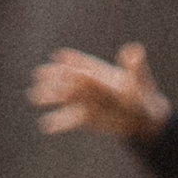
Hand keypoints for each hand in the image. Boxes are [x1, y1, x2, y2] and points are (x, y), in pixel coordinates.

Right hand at [29, 42, 169, 140]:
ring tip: (34, 96)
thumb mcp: (140, 81)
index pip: (85, 66)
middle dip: (55, 78)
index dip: (73, 62)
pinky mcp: (86, 118)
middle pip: (70, 81)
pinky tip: (46, 126)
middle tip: (39, 75)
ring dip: (50, 97)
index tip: (60, 57)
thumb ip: (136, 68)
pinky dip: (59, 123)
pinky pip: (70, 120)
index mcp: (100, 73)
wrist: (143, 117)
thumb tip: (136, 51)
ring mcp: (86, 102)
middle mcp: (89, 86)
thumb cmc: (142, 94)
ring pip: (65, 99)